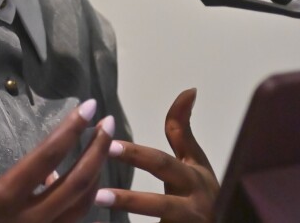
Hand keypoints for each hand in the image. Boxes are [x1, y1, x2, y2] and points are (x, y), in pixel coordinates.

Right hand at [0, 99, 114, 222]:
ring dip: (98, 173)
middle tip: (109, 124)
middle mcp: (33, 218)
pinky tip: (89, 186)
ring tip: (103, 148)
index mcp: (7, 197)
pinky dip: (87, 201)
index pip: (48, 156)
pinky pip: (74, 222)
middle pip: (79, 181)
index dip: (72, 129)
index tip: (89, 106)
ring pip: (83, 204)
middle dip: (98, 148)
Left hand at [95, 88, 219, 221]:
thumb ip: (182, 130)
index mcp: (193, 179)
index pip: (161, 164)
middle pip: (161, 204)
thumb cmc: (202, 192)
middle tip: (97, 194)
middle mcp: (193, 206)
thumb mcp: (195, 161)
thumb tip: (188, 89)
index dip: (135, 155)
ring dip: (129, 219)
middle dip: (129, 200)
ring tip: (99, 213)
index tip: (108, 145)